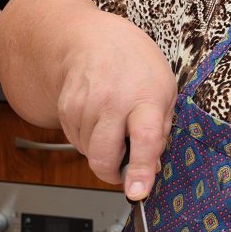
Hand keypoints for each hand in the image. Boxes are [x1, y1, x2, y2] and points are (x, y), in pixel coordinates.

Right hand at [54, 10, 175, 199]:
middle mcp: (113, 102)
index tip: (137, 191)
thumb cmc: (134, 64)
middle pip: (105, 156)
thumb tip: (151, 168)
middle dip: (113, 173)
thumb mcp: (164, 90)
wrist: (90, 39)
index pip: (144, 139)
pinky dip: (88, 140)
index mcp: (146, 97)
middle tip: (124, 166)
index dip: (140, 170)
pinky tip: (98, 118)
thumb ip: (161, 130)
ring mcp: (85, 106)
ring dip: (102, 151)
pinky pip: (76, 142)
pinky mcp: (66, 110)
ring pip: (89, 153)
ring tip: (113, 124)